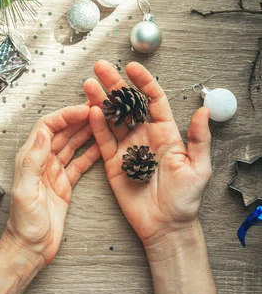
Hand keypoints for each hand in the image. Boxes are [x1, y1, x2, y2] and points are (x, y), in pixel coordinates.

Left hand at [0, 105, 99, 267]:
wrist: (30, 249)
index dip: (65, 115)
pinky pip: (80, 162)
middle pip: (61, 131)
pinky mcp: (65, 184)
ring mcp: (54, 172)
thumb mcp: (25, 191)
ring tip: (103, 120)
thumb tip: (43, 133)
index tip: (83, 109)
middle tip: (98, 108)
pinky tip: (103, 145)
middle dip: (78, 118)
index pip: (48, 127)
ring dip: (86, 131)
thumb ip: (33, 161)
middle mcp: (42, 161)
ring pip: (72, 144)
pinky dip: (91, 152)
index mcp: (30, 158)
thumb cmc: (23, 224)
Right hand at [83, 60, 211, 243]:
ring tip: (88, 84)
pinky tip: (90, 110)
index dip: (143, 82)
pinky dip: (96, 125)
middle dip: (114, 84)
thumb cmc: (186, 199)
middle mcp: (144, 135)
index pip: (153, 100)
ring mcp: (127, 148)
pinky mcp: (113, 163)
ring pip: (111, 118)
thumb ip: (199, 139)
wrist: (166, 227)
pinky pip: (103, 140)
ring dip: (100, 100)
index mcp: (165, 132)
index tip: (132, 67)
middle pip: (127, 104)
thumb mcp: (199, 168)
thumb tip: (205, 110)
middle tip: (101, 67)